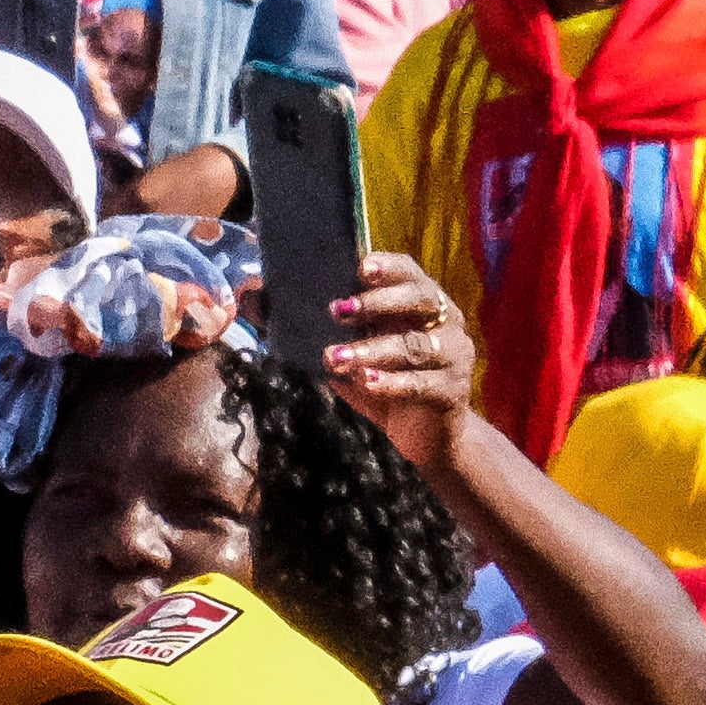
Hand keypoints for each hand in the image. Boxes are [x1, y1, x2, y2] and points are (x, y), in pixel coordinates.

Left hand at [315, 252, 480, 479]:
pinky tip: (365, 382)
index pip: (409, 273)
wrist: (428, 438)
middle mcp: (446, 324)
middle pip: (421, 300)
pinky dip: (390, 382)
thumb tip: (251, 298)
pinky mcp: (451, 392)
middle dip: (378, 302)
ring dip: (373, 348)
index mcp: (423, 305)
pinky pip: (420, 384)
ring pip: (415, 345)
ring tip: (335, 357)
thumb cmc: (384, 385)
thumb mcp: (346, 352)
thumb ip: (309, 327)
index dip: (387, 267)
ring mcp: (453, 357)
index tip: (358, 268)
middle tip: (336, 310)